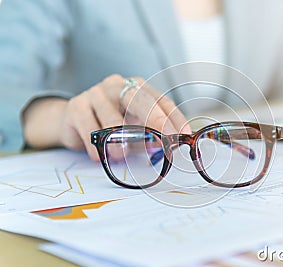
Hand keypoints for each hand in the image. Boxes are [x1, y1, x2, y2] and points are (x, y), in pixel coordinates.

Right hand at [23, 74, 190, 160]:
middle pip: (138, 98)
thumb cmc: (111, 126)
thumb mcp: (135, 131)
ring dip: (120, 141)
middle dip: (155, 118)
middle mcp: (117, 86)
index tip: (185, 134)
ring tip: (120, 155)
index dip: (174, 117)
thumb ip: (151, 136)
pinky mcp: (76, 106)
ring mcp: (95, 93)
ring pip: (113, 117)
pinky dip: (98, 147)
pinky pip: (90, 129)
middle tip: (166, 137)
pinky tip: (100, 155)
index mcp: (136, 87)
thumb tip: (170, 145)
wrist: (72, 122)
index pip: (160, 100)